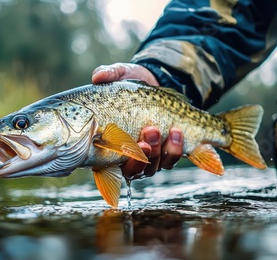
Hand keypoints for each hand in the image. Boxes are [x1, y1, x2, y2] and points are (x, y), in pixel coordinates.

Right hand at [92, 63, 183, 178]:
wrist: (156, 83)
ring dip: (164, 152)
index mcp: (106, 141)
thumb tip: (98, 76)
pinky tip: (178, 133)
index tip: (130, 145)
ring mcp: (145, 157)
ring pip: (153, 167)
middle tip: (152, 131)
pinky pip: (170, 161)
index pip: (106, 163)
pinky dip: (176, 150)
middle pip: (133, 169)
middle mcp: (124, 155)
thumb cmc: (131, 82)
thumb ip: (109, 73)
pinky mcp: (163, 154)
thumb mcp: (121, 73)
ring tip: (172, 130)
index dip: (119, 158)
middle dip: (146, 153)